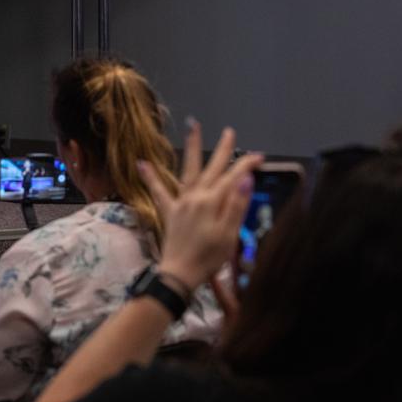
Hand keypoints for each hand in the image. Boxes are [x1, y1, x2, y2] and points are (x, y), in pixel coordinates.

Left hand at [141, 126, 261, 292]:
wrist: (179, 274)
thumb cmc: (208, 258)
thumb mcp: (228, 234)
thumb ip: (236, 204)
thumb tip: (245, 178)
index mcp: (211, 202)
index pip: (233, 178)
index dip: (246, 166)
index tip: (259, 157)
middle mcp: (195, 197)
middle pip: (212, 168)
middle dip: (222, 149)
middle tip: (229, 131)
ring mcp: (181, 202)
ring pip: (188, 170)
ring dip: (192, 148)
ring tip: (193, 127)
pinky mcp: (170, 212)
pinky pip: (159, 191)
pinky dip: (151, 177)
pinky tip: (142, 162)